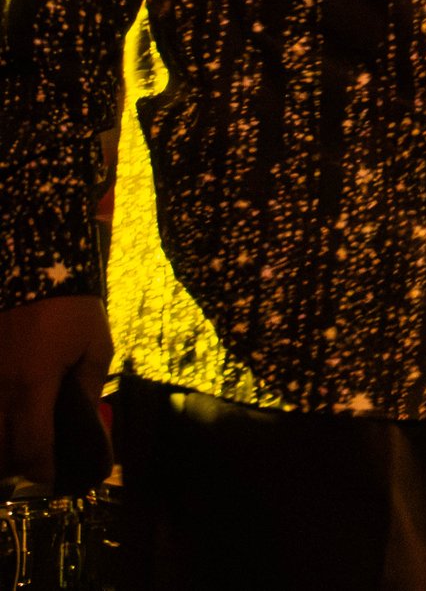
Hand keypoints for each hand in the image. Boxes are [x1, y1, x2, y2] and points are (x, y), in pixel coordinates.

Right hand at [0, 294, 110, 485]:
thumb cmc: (71, 308)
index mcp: (33, 385)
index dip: (40, 470)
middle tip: (30, 466)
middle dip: (12, 468)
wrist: (32, 268)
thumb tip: (87, 423)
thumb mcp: (95, 346)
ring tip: (14, 449)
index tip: (50, 478)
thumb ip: (89, 388)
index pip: (31, 447)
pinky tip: (3, 419)